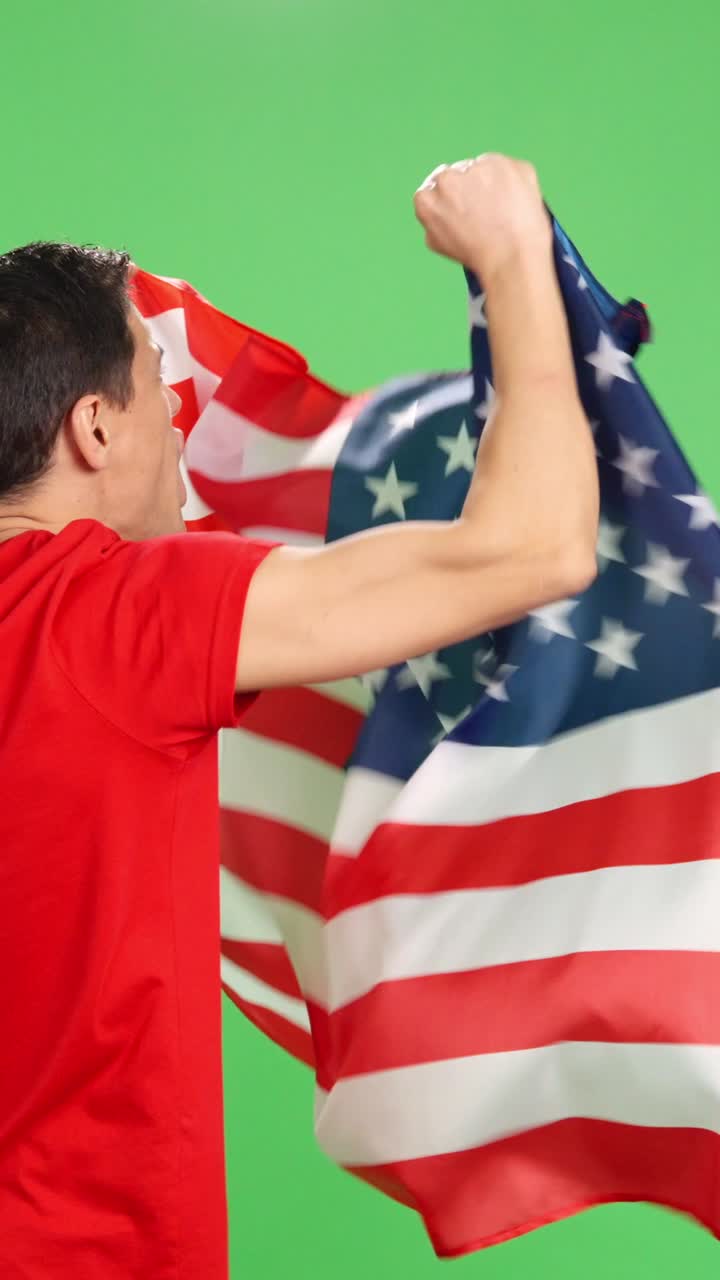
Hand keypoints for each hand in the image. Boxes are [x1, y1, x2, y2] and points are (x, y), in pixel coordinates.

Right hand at [413, 153, 551, 282]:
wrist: (512, 257)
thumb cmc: (478, 257)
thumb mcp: (440, 243)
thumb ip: (434, 217)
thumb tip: (443, 205)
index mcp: (427, 198)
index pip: (434, 186)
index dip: (452, 197)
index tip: (464, 206)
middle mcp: (448, 178)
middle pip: (458, 172)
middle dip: (470, 186)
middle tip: (486, 210)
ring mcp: (477, 167)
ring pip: (484, 168)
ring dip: (491, 182)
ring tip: (504, 212)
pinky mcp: (505, 163)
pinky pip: (508, 168)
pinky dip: (513, 182)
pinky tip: (517, 204)